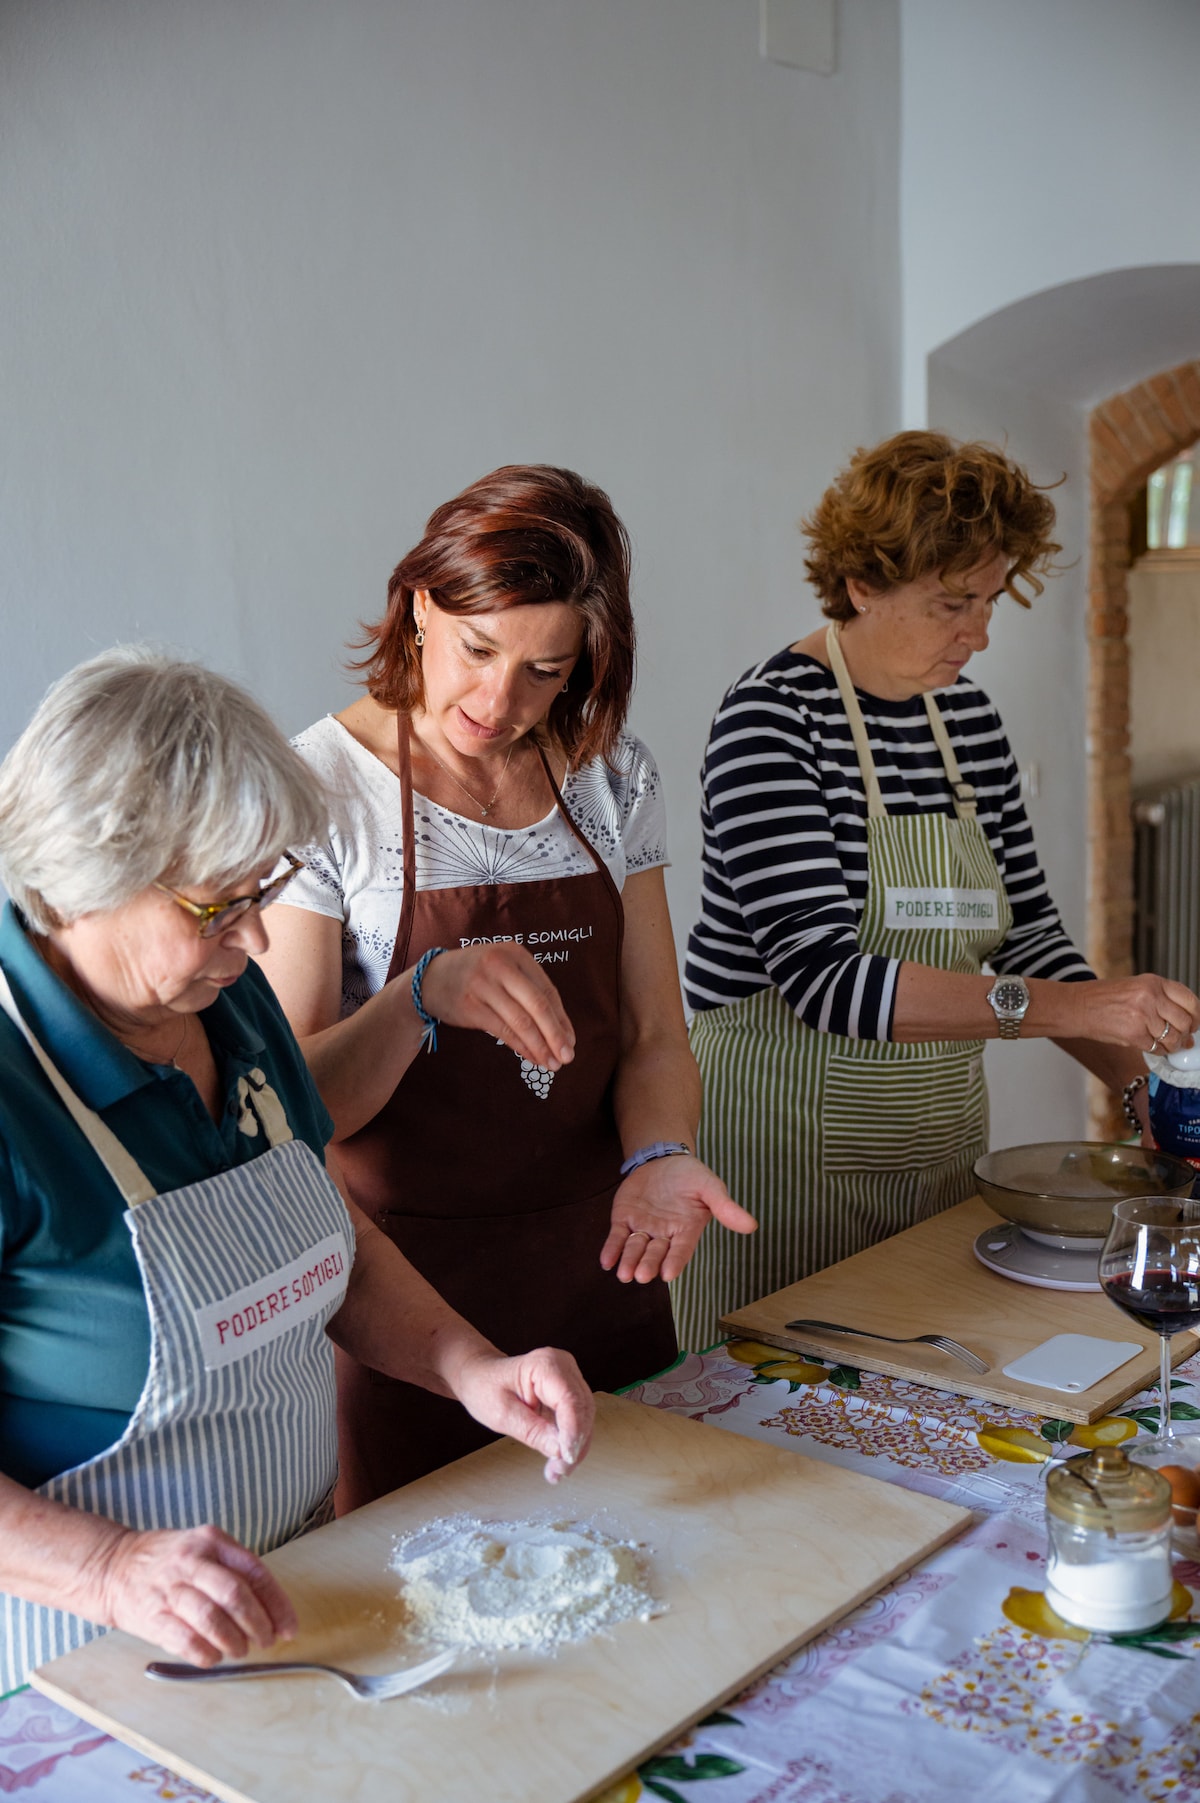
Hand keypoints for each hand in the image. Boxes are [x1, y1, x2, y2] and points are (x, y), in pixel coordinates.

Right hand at [91, 1523, 297, 1666]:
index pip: (254, 1572)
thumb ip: (234, 1570)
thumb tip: (271, 1610)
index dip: (276, 1604)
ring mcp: (169, 1589)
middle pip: (234, 1594)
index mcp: (211, 1541)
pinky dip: (205, 1654)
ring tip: (241, 1650)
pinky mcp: (152, 1616)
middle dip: (258, 1624)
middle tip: (266, 1641)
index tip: (288, 1627)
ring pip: (211, 1618)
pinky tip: (214, 1657)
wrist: (112, 1567)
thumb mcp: (203, 1548)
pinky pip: (184, 1640)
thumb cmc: (168, 1561)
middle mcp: (191, 1562)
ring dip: (233, 1641)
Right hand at [418, 944, 574, 1069]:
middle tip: (567, 1057)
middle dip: (555, 1035)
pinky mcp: (469, 1005)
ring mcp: (484, 984)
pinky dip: (520, 1046)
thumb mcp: (503, 970)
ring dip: (539, 1046)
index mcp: (516, 954)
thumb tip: (560, 1030)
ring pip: (521, 1021)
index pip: (547, 990)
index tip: (571, 1041)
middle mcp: (501, 965)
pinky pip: (502, 1030)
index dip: (562, 1019)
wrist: (429, 979)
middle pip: (538, 1005)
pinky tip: (530, 1057)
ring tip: (551, 1064)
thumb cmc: (476, 977)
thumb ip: (528, 990)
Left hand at [451, 1347, 594, 1483]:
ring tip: (556, 1471)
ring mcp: (569, 1379)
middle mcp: (564, 1367)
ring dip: (575, 1448)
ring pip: (585, 1419)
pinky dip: (571, 1443)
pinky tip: (559, 1462)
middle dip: (575, 1444)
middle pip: (583, 1410)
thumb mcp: (502, 1414)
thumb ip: (533, 1431)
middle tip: (559, 1471)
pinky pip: (578, 1420)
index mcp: (546, 1365)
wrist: (480, 1377)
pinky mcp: (569, 1393)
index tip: (566, 1457)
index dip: (573, 1431)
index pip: (570, 1400)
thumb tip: (560, 1450)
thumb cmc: (485, 1387)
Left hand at [600, 1156, 756, 1285]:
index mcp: (686, 1230)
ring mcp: (643, 1229)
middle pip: (655, 1253)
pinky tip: (606, 1261)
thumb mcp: (710, 1187)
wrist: (663, 1159)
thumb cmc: (691, 1176)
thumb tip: (751, 1226)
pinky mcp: (624, 1220)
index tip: (668, 1275)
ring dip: (629, 1261)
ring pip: (635, 1249)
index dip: (674, 1261)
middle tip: (641, 1275)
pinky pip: (617, 1237)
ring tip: (623, 1274)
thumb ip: (726, 1207)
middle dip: (648, 1264)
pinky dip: (612, 1249)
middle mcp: (664, 1235)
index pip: (681, 1250)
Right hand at [1053, 974, 1199, 1053]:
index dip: (1196, 1015)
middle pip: (1185, 1021)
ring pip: (1173, 1037)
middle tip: (1181, 1038)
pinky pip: (1157, 1048)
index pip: (1190, 1000)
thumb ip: (1160, 1000)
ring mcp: (1143, 1015)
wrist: (1076, 1007)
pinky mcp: (1134, 1033)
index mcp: (1153, 982)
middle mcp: (1151, 996)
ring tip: (1165, 1045)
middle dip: (1186, 1034)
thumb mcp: (1135, 988)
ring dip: (1172, 1045)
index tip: (1194, 1024)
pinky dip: (1158, 1051)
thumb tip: (1186, 1023)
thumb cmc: (1102, 998)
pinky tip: (1152, 1048)